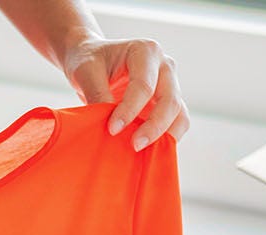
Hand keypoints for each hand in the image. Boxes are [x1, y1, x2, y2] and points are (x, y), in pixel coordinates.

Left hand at [60, 36, 188, 149]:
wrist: (92, 58)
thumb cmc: (89, 60)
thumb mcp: (85, 72)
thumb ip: (97, 95)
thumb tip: (111, 126)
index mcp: (146, 51)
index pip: (144, 85)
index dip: (130, 110)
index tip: (112, 129)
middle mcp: (164, 66)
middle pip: (170, 100)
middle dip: (154, 126)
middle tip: (135, 145)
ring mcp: (169, 84)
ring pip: (179, 113)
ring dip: (165, 135)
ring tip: (144, 151)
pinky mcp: (167, 102)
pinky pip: (176, 122)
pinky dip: (166, 138)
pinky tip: (149, 151)